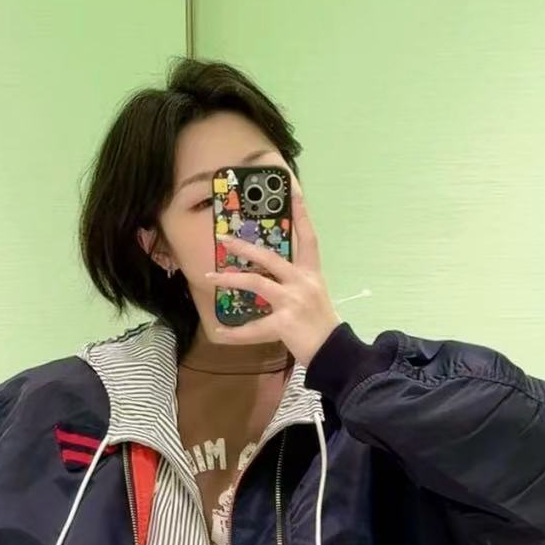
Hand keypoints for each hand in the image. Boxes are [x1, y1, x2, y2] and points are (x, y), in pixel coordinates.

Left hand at [203, 178, 343, 367]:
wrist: (334, 351)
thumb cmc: (322, 325)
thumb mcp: (314, 295)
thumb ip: (296, 282)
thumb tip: (270, 275)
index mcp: (311, 274)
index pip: (308, 238)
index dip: (302, 215)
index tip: (294, 192)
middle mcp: (302, 282)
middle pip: (270, 257)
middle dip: (245, 247)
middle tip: (224, 239)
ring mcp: (293, 301)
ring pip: (256, 283)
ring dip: (230, 280)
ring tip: (210, 278)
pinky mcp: (284, 322)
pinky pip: (254, 327)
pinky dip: (236, 332)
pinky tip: (221, 331)